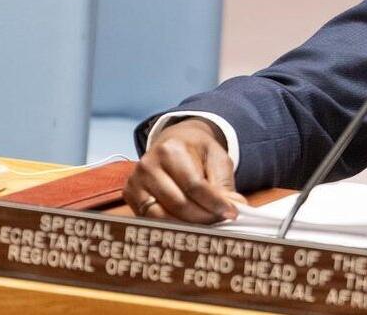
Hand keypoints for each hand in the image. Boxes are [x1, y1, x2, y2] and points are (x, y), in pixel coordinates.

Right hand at [123, 118, 243, 222]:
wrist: (173, 141)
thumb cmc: (197, 151)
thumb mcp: (216, 159)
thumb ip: (225, 184)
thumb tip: (236, 206)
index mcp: (170, 150)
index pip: (195, 185)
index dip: (215, 203)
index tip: (232, 214)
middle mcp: (148, 165)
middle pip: (179, 204)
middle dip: (204, 217)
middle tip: (221, 220)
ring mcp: (135, 182)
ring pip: (162, 217)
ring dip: (188, 225)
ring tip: (207, 225)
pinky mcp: (130, 196)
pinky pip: (151, 220)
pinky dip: (172, 225)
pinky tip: (189, 225)